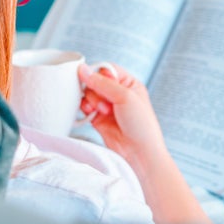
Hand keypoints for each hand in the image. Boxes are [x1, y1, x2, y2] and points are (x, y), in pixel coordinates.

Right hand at [78, 62, 214, 223]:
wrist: (140, 154)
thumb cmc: (141, 125)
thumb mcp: (125, 97)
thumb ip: (102, 82)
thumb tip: (82, 69)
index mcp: (129, 84)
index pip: (107, 69)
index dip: (97, 73)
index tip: (92, 79)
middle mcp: (117, 94)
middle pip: (95, 81)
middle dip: (95, 90)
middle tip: (103, 103)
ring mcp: (107, 107)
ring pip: (88, 94)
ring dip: (90, 101)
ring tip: (101, 111)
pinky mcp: (98, 119)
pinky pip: (85, 108)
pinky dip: (84, 109)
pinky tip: (89, 113)